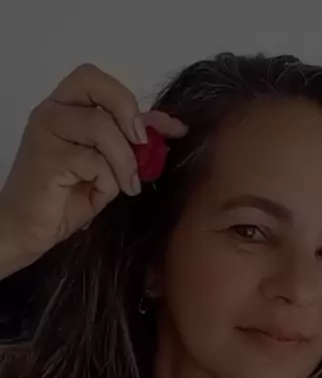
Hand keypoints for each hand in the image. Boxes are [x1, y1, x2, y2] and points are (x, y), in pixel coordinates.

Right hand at [0, 63, 187, 264]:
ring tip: (127, 187)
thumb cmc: (64, 200)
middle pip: (97, 85)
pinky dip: (106, 182)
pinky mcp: (46, 157)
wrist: (27, 230)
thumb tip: (169, 126)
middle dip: (129, 115)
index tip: (161, 130)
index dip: (132, 100)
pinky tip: (99, 196)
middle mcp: (51, 110)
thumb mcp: (106, 166)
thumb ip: (129, 142)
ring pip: (102, 127)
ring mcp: (45, 131)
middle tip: (141, 147)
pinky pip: (93, 161)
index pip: (95, 78)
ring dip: (124, 162)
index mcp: (64, 107)